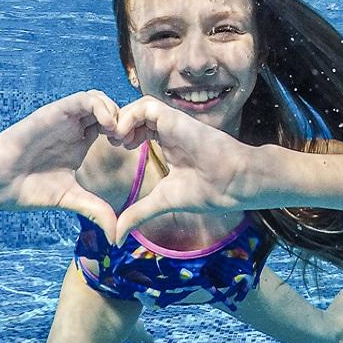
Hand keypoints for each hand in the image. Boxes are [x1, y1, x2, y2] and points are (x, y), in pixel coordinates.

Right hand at [0, 90, 119, 241]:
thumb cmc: (26, 188)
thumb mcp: (70, 199)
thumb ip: (95, 210)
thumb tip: (117, 236)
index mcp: (80, 142)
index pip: (113, 126)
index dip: (129, 134)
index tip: (135, 151)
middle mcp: (74, 127)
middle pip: (110, 109)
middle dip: (126, 121)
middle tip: (131, 141)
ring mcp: (64, 118)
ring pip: (99, 99)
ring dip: (116, 111)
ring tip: (119, 135)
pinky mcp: (53, 113)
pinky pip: (82, 99)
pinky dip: (100, 106)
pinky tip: (107, 126)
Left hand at [111, 96, 272, 243]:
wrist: (231, 184)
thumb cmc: (206, 191)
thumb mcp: (161, 202)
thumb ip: (138, 214)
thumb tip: (117, 237)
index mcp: (169, 143)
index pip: (140, 127)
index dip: (124, 133)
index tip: (117, 149)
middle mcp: (170, 129)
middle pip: (137, 113)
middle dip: (120, 123)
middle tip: (112, 140)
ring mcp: (173, 123)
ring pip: (141, 105)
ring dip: (123, 117)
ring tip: (117, 137)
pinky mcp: (176, 119)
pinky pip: (147, 106)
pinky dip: (131, 116)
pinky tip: (125, 135)